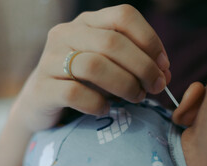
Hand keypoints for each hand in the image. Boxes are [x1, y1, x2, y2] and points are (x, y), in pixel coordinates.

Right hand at [13, 4, 170, 132]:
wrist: (44, 100)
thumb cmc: (87, 81)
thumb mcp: (114, 67)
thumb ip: (139, 66)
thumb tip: (165, 75)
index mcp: (89, 22)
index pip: (124, 16)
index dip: (150, 40)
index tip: (164, 66)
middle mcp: (67, 33)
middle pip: (113, 42)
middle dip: (143, 67)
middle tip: (155, 87)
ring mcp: (50, 59)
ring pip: (95, 66)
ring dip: (125, 85)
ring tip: (136, 98)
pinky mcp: (42, 87)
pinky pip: (75, 93)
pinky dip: (98, 104)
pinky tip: (106, 109)